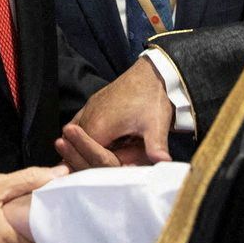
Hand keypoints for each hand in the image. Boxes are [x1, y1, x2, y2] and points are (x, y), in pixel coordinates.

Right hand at [56, 56, 172, 169]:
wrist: (153, 72)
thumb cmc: (153, 97)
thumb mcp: (156, 125)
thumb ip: (156, 146)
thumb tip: (163, 162)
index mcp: (99, 126)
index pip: (89, 156)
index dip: (99, 167)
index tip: (111, 170)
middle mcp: (89, 116)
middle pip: (81, 147)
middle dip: (93, 158)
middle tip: (107, 165)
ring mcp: (90, 107)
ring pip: (80, 135)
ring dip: (88, 146)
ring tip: (100, 156)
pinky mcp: (94, 102)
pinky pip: (81, 122)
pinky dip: (85, 134)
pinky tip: (97, 141)